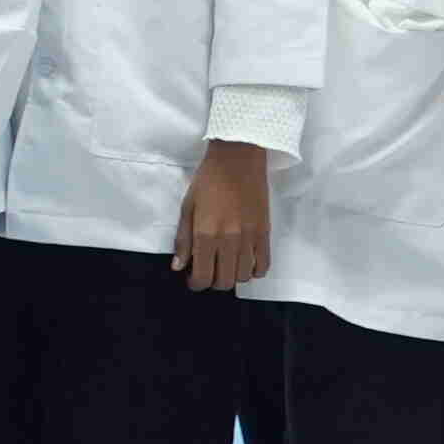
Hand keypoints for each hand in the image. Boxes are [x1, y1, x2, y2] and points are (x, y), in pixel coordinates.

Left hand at [172, 141, 273, 293]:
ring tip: (225, 264)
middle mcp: (229, 240)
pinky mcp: (265, 233)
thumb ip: (183, 240)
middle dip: (212, 282)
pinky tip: (245, 263)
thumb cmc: (208, 180)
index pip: (202, 276)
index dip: (195, 283)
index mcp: (206, 234)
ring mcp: (250, 238)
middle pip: (224, 282)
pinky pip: (264, 265)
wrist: (238, 159)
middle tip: (207, 271)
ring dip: (232, 276)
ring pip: (243, 277)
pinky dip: (254, 270)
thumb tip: (178, 267)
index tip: (192, 278)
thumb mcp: (187, 207)